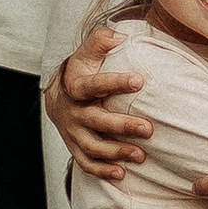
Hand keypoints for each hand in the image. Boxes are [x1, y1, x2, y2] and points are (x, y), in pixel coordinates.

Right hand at [45, 32, 152, 178]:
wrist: (59, 95)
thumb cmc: (82, 71)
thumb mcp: (88, 52)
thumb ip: (102, 40)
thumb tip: (122, 35)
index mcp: (76, 86)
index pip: (93, 85)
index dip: (114, 83)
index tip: (139, 80)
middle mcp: (73, 111)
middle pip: (95, 120)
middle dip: (121, 126)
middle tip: (148, 128)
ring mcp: (73, 131)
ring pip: (92, 146)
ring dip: (116, 152)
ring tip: (141, 155)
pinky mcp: (75, 146)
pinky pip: (86, 163)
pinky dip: (102, 170)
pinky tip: (121, 173)